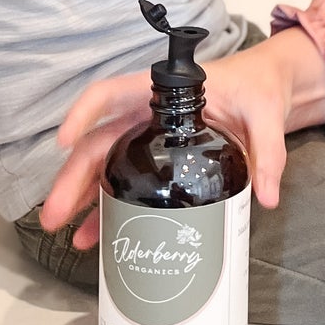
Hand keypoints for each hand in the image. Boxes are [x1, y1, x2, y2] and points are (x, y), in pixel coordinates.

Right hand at [40, 27, 324, 246]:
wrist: (268, 93)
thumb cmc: (259, 89)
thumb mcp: (267, 114)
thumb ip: (268, 152)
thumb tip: (267, 196)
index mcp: (166, 92)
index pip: (111, 94)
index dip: (84, 114)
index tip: (64, 142)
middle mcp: (146, 114)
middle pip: (99, 143)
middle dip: (74, 178)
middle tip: (55, 214)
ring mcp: (149, 140)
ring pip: (104, 166)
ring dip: (83, 198)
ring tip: (67, 231)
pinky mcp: (160, 161)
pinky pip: (127, 184)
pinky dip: (110, 208)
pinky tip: (96, 235)